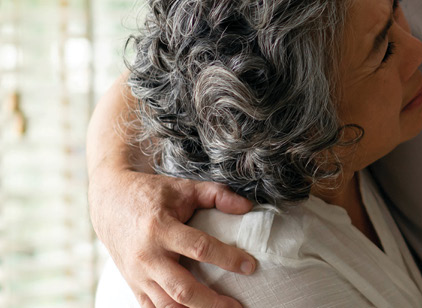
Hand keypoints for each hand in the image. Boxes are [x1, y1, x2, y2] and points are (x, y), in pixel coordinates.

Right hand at [89, 166, 254, 307]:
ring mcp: (138, 275)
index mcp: (160, 228)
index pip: (199, 248)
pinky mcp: (133, 285)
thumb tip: (247, 207)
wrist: (110, 202)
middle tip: (238, 306)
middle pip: (182, 288)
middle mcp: (147, 256)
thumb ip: (217, 195)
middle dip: (212, 302)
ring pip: (167, 305)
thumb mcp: (184, 188)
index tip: (250, 266)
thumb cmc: (151, 194)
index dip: (227, 258)